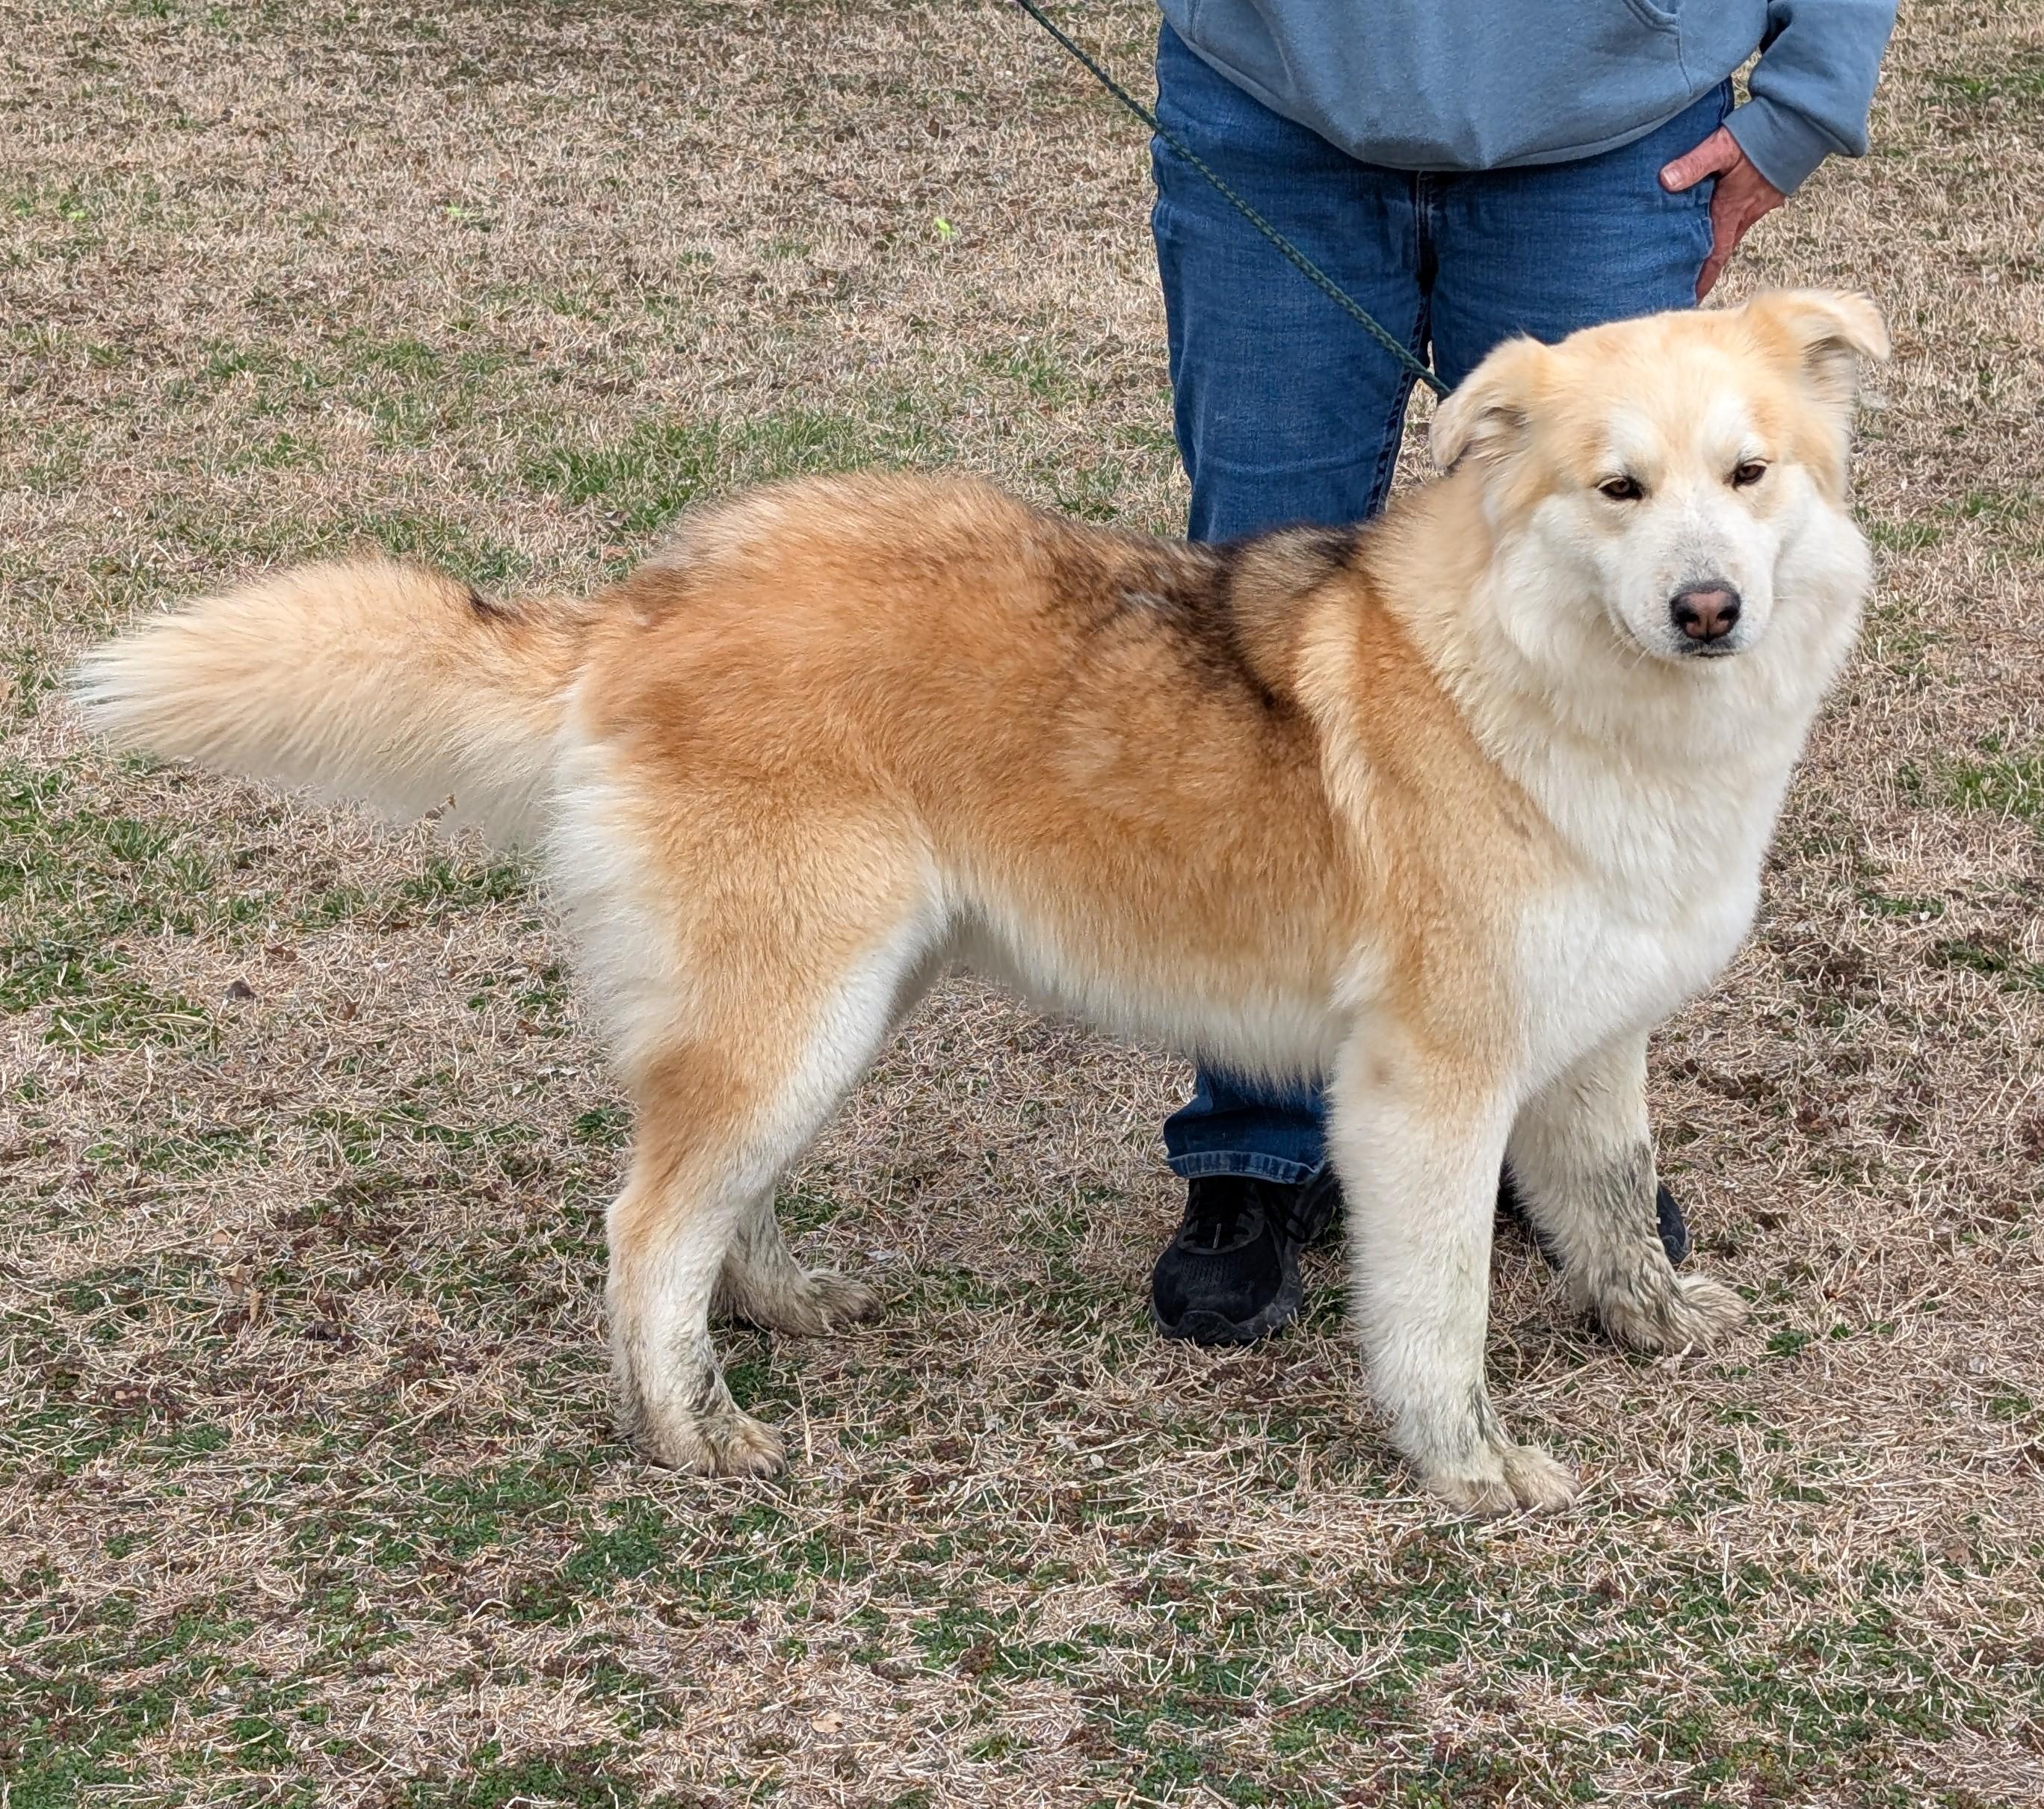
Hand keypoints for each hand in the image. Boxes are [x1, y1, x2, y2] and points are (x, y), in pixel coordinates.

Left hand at [1659, 126, 1785, 299]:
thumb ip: (1694, 164)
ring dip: (1719, 242)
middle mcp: (1748, 212)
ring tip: (1700, 251)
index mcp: (1733, 209)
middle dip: (1708, 265)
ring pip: (1735, 229)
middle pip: (1724, 246)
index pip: (1716, 253)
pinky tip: (1723, 214)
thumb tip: (1666, 181)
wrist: (1803, 121)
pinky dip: (1732, 220)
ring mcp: (1761, 203)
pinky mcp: (1770, 191)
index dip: (1704, 277)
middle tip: (1689, 279)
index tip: (1693, 296)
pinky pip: (1746, 213)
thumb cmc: (1762, 134)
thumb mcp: (1722, 147)